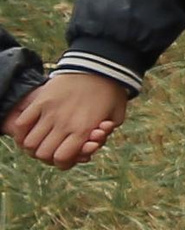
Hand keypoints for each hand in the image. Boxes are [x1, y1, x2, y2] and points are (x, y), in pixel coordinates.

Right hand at [8, 71, 129, 167]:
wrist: (100, 65)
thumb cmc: (111, 92)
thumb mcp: (116, 116)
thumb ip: (104, 135)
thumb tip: (91, 144)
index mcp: (83, 130)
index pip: (61, 159)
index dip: (63, 163)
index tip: (66, 158)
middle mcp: (64, 123)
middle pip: (43, 153)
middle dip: (48, 157)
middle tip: (54, 149)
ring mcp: (50, 112)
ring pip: (30, 142)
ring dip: (34, 146)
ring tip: (41, 141)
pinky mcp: (41, 101)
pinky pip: (23, 123)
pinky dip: (22, 132)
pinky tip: (30, 131)